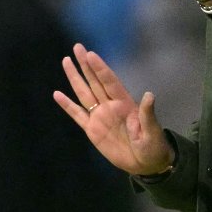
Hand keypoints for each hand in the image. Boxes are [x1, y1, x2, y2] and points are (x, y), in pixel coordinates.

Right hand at [52, 43, 174, 176]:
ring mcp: (100, 116)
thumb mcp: (153, 131)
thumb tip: (149, 95)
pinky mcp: (92, 129)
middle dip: (86, 64)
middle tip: (77, 47)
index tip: (91, 54)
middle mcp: (110, 105)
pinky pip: (77, 115)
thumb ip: (147, 114)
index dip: (100, 68)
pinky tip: (57, 94)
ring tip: (66, 61)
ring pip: (84, 93)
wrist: (145, 164)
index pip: (109, 81)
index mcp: (124, 103)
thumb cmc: (153, 146)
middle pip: (94, 81)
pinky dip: (67, 105)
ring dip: (75, 78)